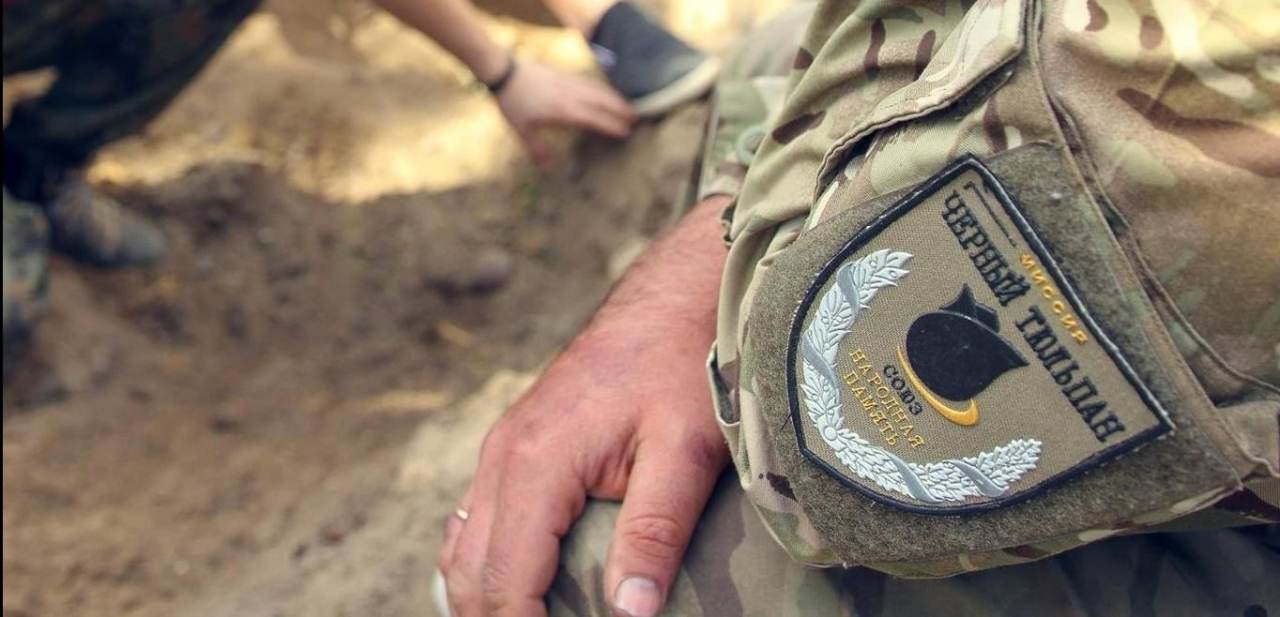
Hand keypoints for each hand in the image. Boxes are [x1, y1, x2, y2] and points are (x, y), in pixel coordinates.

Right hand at [440, 198, 730, 616]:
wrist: (673, 296)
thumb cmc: (682, 364)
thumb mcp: (684, 449)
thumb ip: (655, 530)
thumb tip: (629, 611)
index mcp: (536, 464)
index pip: (504, 582)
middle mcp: (503, 456)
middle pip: (468, 574)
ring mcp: (503, 447)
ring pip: (462, 547)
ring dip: (483, 598)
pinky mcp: (516, 442)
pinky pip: (477, 518)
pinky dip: (485, 564)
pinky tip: (519, 586)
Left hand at [495, 60, 634, 165]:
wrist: (505, 71)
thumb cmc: (513, 102)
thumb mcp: (522, 130)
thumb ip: (537, 149)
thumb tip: (547, 168)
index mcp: (564, 111)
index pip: (595, 119)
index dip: (611, 126)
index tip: (625, 132)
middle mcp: (571, 96)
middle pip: (603, 102)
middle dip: (620, 110)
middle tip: (636, 118)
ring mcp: (570, 82)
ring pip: (599, 90)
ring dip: (615, 98)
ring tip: (628, 105)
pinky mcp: (566, 74)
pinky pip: (590, 82)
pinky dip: (603, 88)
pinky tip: (606, 92)